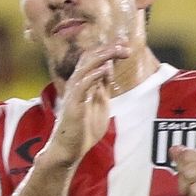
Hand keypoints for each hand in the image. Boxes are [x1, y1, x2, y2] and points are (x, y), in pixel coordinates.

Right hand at [38, 43, 129, 167]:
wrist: (70, 149)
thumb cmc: (84, 128)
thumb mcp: (100, 103)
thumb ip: (104, 86)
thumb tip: (109, 67)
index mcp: (83, 83)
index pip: (94, 59)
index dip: (108, 50)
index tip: (125, 46)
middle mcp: (77, 84)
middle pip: (89, 58)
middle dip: (107, 50)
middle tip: (124, 46)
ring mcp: (74, 93)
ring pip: (85, 68)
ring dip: (102, 57)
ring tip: (117, 50)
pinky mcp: (73, 104)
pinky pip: (82, 86)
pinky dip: (93, 75)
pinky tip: (105, 68)